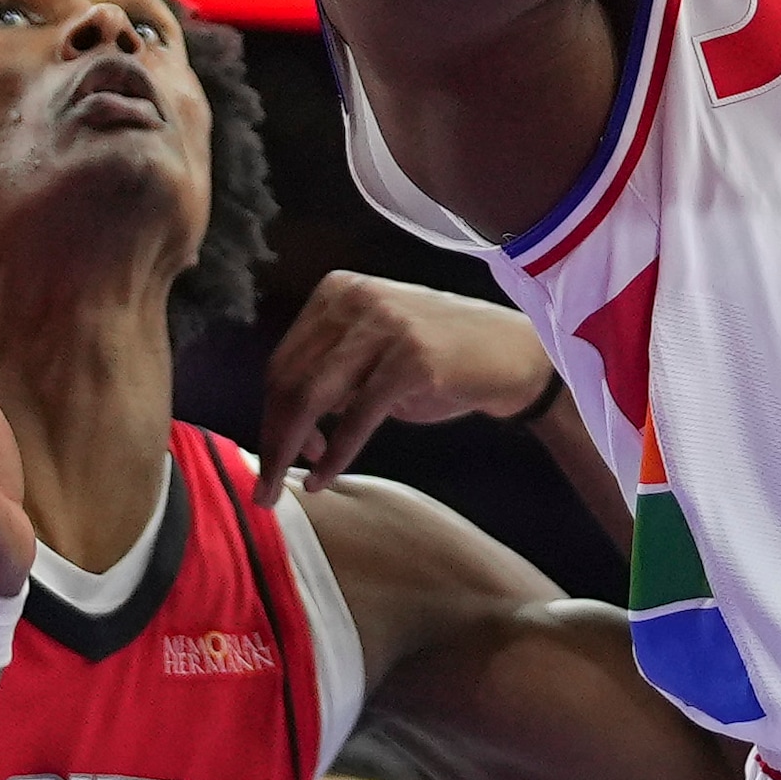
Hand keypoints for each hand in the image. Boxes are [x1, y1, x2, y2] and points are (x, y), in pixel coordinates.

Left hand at [260, 272, 560, 482]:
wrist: (514, 355)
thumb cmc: (441, 359)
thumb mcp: (375, 352)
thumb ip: (330, 372)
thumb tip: (280, 424)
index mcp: (339, 291)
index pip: (283, 361)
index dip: (271, 414)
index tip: (277, 452)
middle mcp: (357, 300)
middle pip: (289, 379)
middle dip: (273, 437)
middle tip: (266, 483)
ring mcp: (386, 326)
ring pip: (311, 397)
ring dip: (290, 450)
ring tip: (282, 487)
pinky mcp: (411, 360)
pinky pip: (356, 418)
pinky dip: (335, 455)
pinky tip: (325, 479)